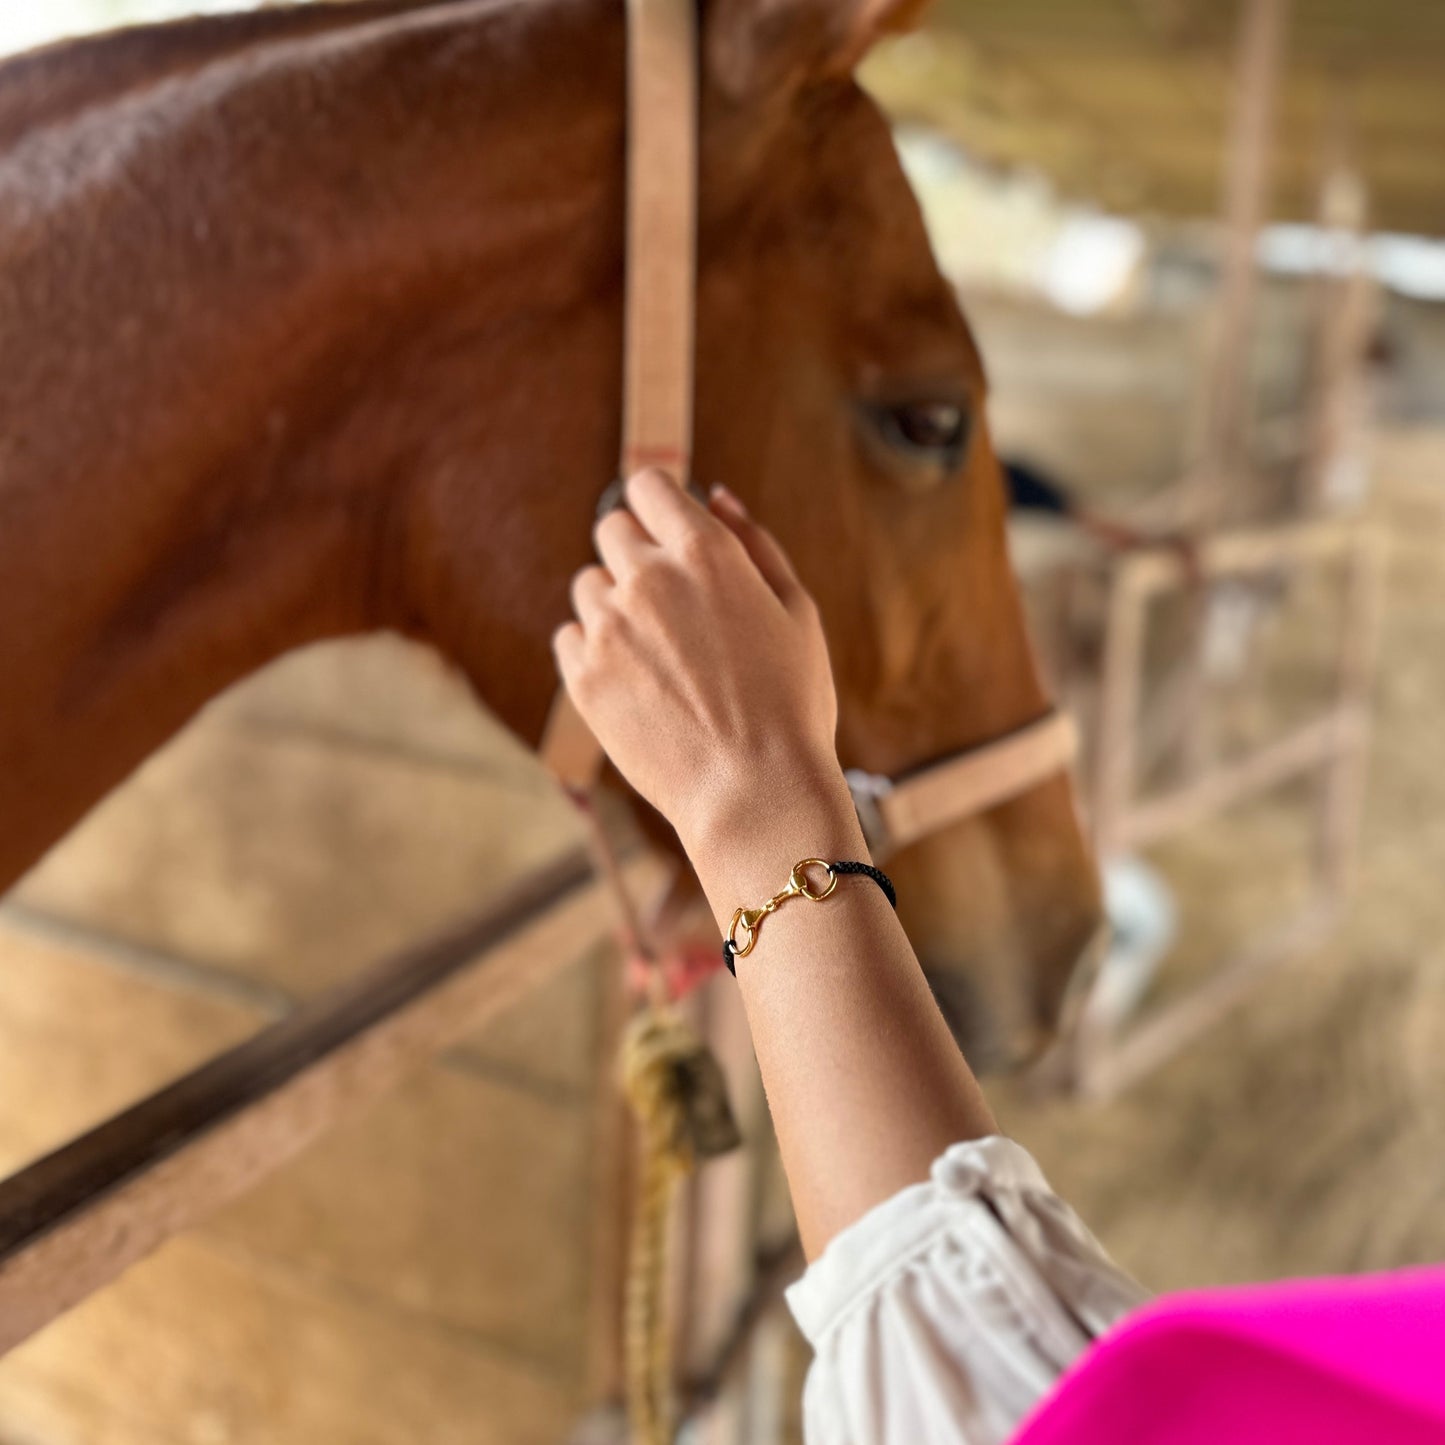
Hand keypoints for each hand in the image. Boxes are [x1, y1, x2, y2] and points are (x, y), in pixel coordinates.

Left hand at [552, 470, 841, 857]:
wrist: (753, 792)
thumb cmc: (791, 704)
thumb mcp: (797, 612)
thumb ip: (756, 543)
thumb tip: (716, 495)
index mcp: (705, 552)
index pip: (649, 486)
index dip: (660, 505)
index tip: (670, 533)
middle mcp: (648, 579)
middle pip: (612, 529)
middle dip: (637, 554)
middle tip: (673, 606)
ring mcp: (608, 628)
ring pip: (588, 585)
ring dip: (615, 604)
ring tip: (659, 655)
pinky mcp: (582, 677)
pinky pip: (569, 637)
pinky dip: (594, 650)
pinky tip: (636, 682)